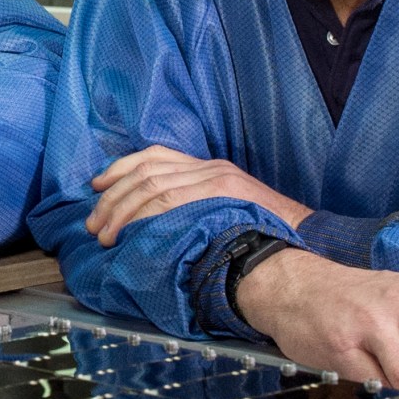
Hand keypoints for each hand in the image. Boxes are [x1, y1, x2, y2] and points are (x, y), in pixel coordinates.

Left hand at [87, 145, 310, 245]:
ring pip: (152, 186)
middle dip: (113, 198)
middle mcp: (210, 167)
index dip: (120, 169)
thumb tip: (155, 226)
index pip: (155, 156)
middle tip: (94, 223)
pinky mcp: (220, 193)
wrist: (304, 243)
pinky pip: (169, 201)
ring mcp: (215, 179)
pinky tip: (128, 232)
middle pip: (147, 172)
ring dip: (121, 212)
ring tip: (105, 236)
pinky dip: (143, 216)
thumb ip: (196, 209)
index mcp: (211, 168)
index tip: (98, 186)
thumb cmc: (266, 238)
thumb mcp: (228, 213)